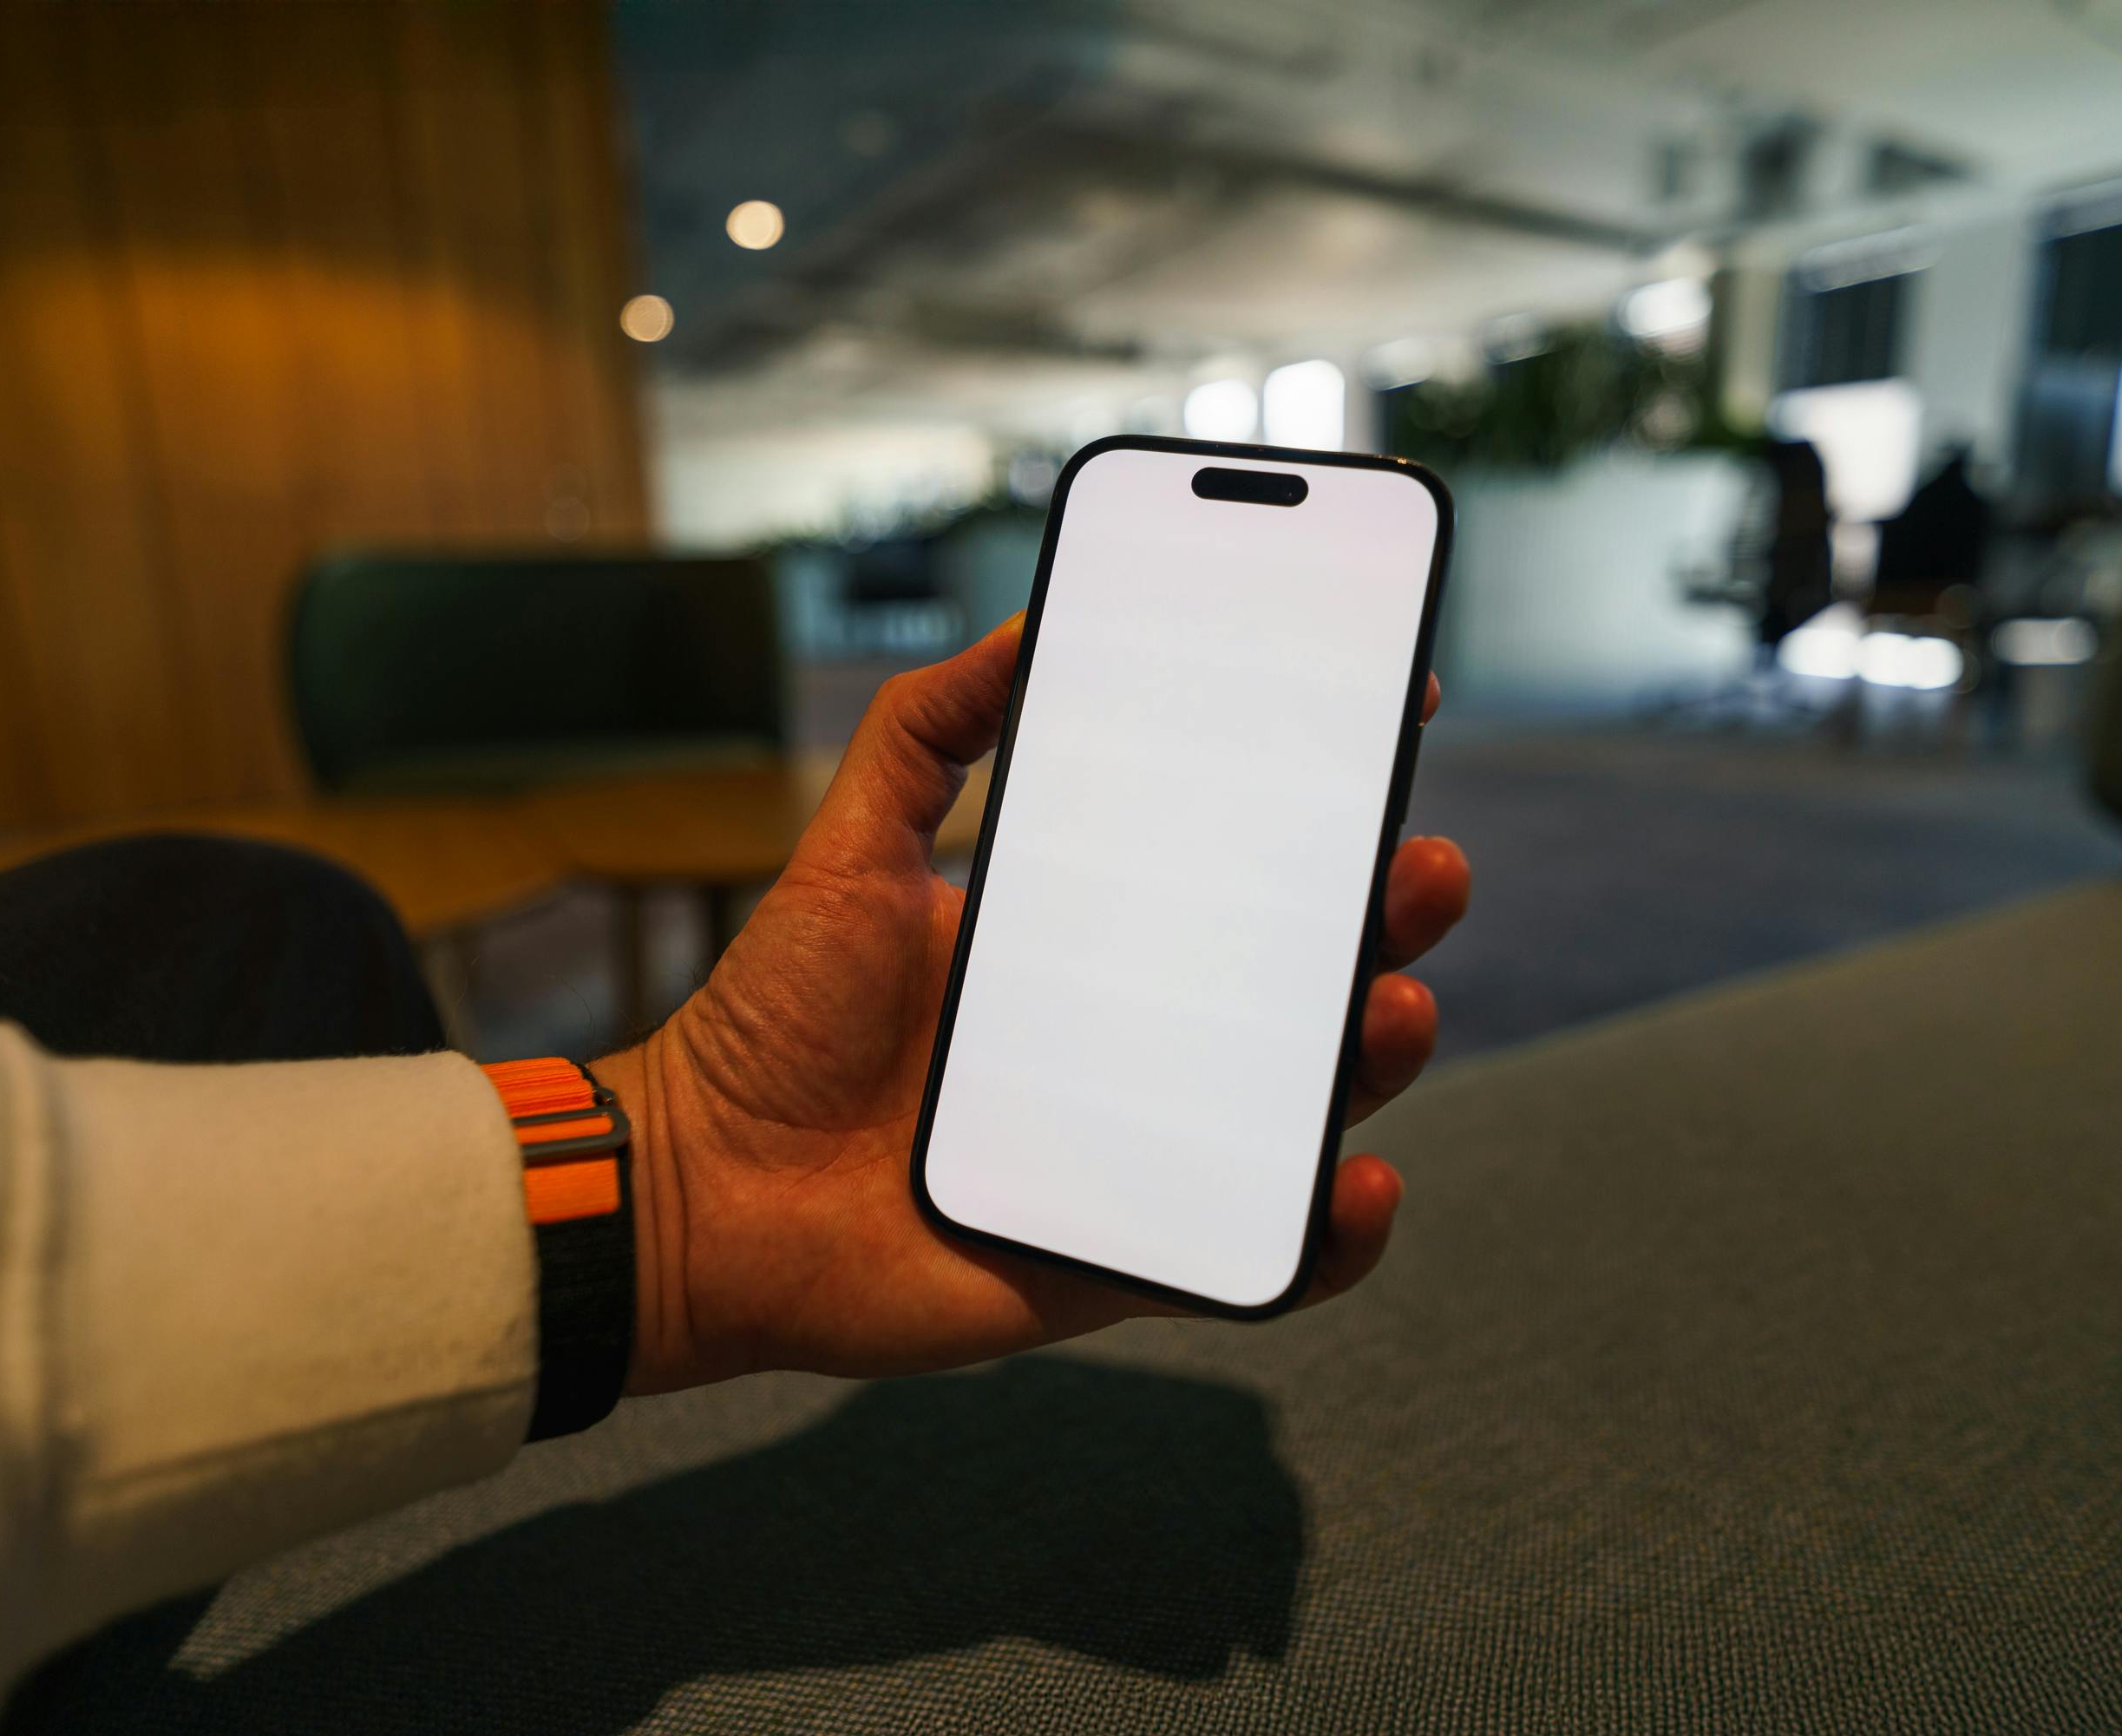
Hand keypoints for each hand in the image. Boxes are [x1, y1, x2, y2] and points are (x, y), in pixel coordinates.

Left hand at [597, 615, 1471, 1393]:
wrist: (702, 1195)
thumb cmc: (774, 1024)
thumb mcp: (850, 850)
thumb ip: (928, 732)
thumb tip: (1025, 621)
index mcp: (1093, 939)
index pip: (1244, 861)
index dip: (1331, 799)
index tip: (1397, 711)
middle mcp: (1140, 1038)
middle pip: (1307, 973)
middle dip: (1389, 916)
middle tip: (1419, 867)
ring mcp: (1146, 1151)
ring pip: (1307, 1101)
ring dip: (1378, 1051)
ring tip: (1390, 1006)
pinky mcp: (1128, 1256)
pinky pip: (1263, 1255)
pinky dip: (1331, 1234)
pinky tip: (1352, 1181)